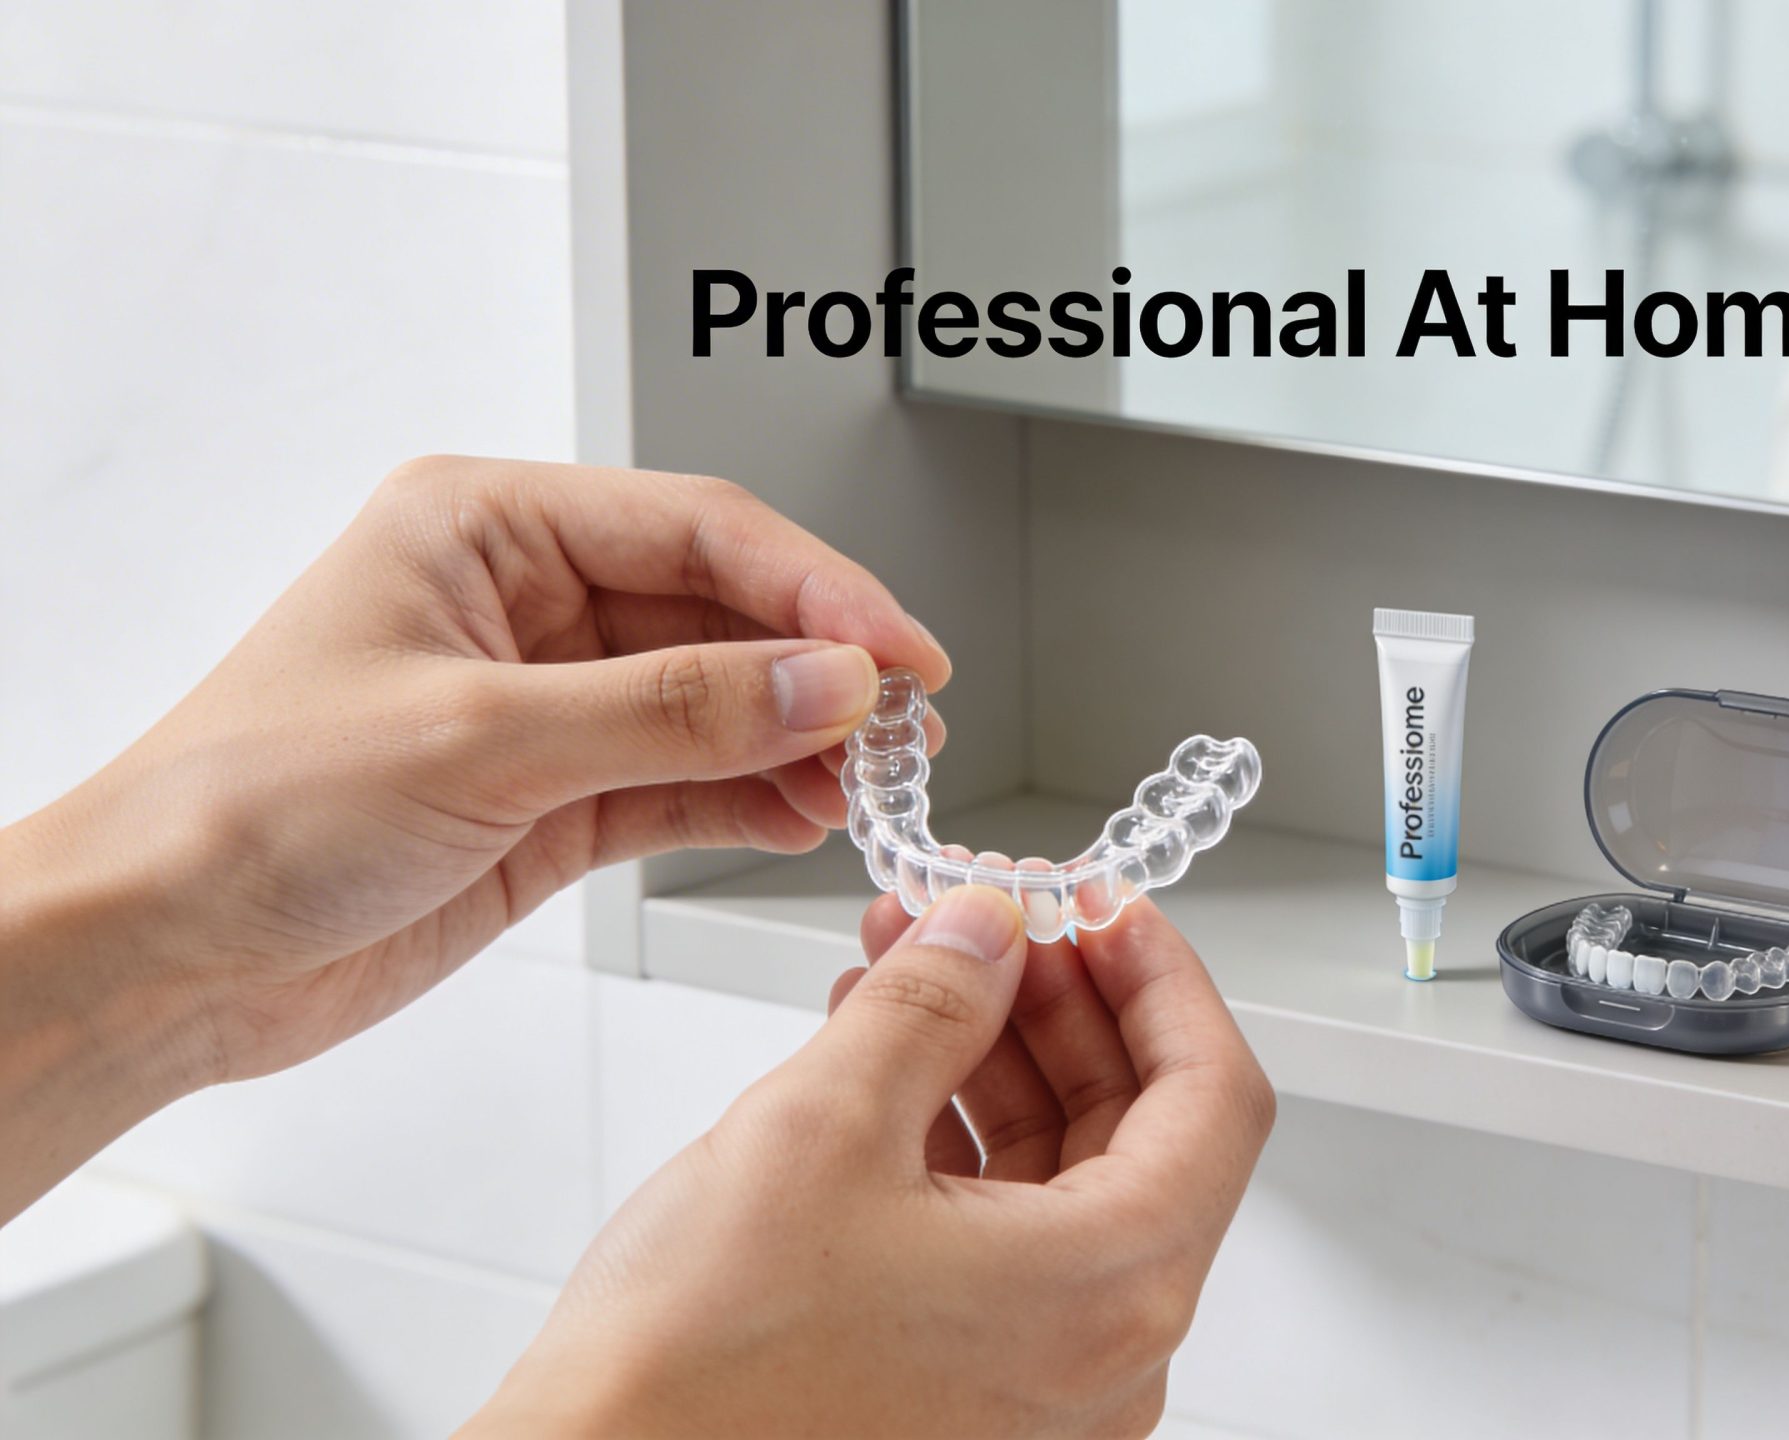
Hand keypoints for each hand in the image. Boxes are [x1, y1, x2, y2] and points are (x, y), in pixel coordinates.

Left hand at [0, 455, 945, 1216]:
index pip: (697, 529)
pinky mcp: (552, 799)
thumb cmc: (247, 809)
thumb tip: (827, 683)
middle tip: (905, 729)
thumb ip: (675, 711)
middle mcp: (522, 602)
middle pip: (721, 611)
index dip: (816, 588)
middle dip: (819, 669)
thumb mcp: (483, 739)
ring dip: (799, 741)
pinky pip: (687, 781)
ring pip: (717, 701)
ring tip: (869, 787)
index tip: (900, 654)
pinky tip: (803, 817)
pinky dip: (752, 799)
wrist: (159, 955)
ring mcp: (545, 703)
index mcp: (483, 527)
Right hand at [470, 887, 1275, 1438]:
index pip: (1216, 1095)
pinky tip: (882, 1063)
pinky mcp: (969, 1396)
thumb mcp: (821, 1125)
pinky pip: (1005, 1241)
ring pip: (1065, 1180)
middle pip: (1142, 1132)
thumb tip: (990, 929)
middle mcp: (1103, 1356)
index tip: (1102, 905)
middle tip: (988, 919)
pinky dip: (957, 1139)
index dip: (1162, 978)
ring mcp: (1041, 1387)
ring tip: (908, 966)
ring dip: (995, 1058)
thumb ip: (932, 1002)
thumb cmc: (698, 1372)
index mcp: (1110, 1291)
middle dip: (1058, 1003)